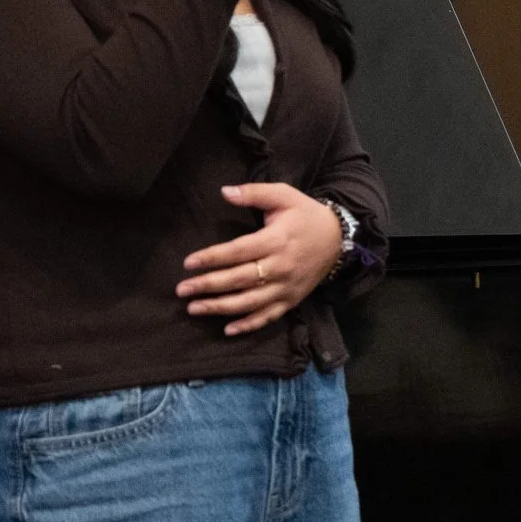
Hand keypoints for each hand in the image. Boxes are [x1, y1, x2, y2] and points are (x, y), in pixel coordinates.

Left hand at [177, 182, 343, 334]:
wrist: (338, 238)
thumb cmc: (305, 215)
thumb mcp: (283, 195)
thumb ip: (254, 192)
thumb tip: (224, 192)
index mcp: (276, 240)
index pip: (238, 252)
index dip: (212, 258)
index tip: (188, 263)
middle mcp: (280, 267)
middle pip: (239, 279)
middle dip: (208, 286)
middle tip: (182, 290)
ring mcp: (286, 287)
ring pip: (250, 302)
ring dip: (220, 308)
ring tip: (194, 308)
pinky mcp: (292, 300)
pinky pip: (268, 317)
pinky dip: (248, 325)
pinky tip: (227, 329)